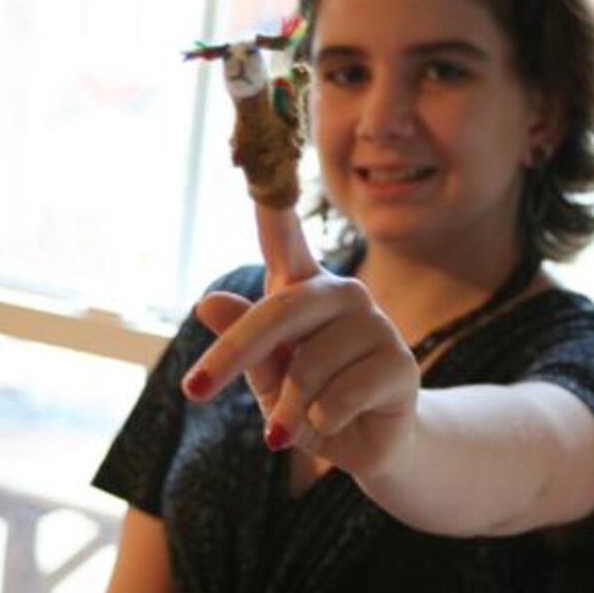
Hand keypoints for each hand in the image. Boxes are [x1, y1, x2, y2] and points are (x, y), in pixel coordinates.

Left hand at [182, 205, 419, 479]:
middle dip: (232, 353)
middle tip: (193, 390)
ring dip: (286, 407)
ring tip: (291, 426)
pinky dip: (321, 423)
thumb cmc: (306, 403)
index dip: (270, 202)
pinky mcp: (400, 364)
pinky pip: (338, 395)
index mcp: (306, 289)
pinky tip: (334, 424)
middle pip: (280, 311)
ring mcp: (377, 326)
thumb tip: (205, 301)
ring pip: (308, 365)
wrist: (365, 447)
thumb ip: (242, 342)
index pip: (284, 237)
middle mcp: (344, 295)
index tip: (255, 146)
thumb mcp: (264, 374)